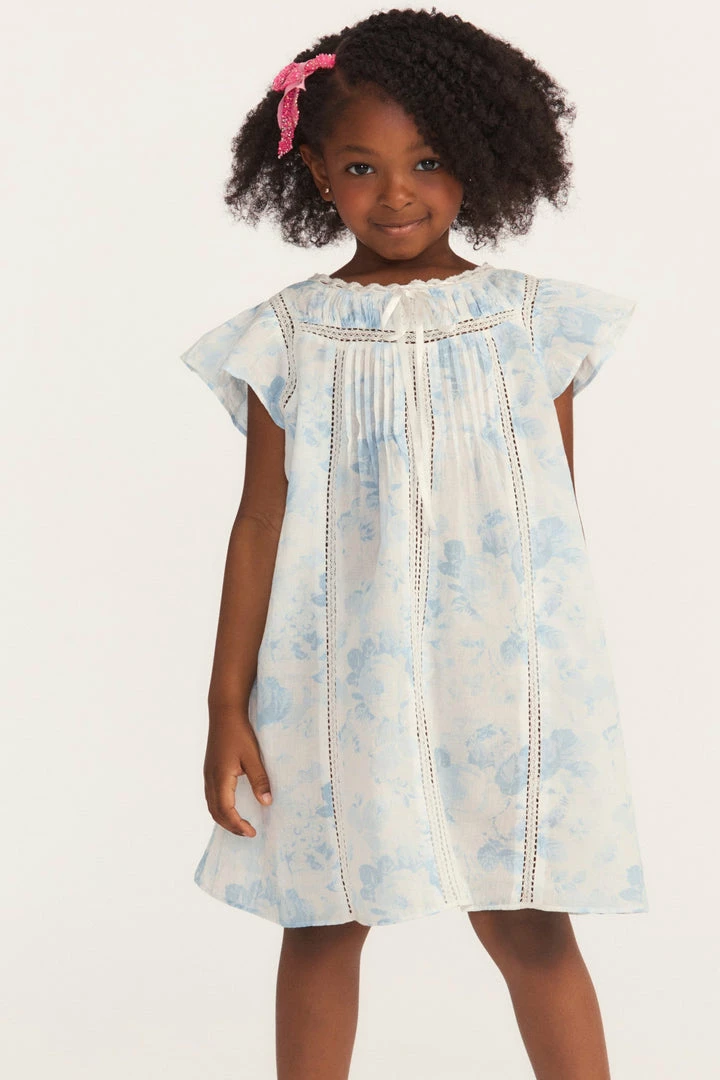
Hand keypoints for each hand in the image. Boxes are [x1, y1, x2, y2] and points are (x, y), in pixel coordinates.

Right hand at [203, 711, 272, 837]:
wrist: (224, 714)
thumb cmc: (239, 733)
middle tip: (248, 833)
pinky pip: (211, 797)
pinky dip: (220, 809)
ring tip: (240, 825)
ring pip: (211, 806)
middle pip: (216, 812)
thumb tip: (266, 802)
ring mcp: (208, 775)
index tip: (252, 832)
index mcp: (220, 778)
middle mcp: (210, 780)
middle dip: (231, 826)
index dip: (238, 824)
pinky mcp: (209, 771)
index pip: (226, 810)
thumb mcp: (253, 757)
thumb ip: (259, 780)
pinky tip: (231, 808)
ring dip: (224, 819)